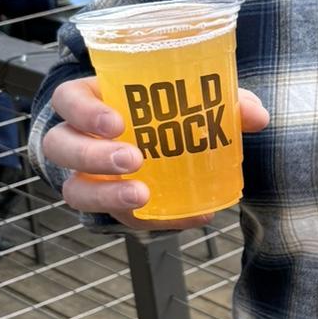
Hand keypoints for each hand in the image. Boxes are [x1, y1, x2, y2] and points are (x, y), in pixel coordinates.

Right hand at [44, 75, 270, 228]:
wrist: (162, 142)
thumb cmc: (168, 109)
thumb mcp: (193, 98)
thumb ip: (225, 102)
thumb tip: (256, 117)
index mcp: (93, 100)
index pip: (68, 99)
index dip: (84, 110)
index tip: (116, 122)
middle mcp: (79, 137)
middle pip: (61, 146)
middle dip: (93, 155)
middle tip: (133, 159)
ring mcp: (87, 175)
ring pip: (74, 189)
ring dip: (106, 195)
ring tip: (142, 195)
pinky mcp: (109, 204)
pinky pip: (118, 218)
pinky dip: (155, 220)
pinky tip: (190, 217)